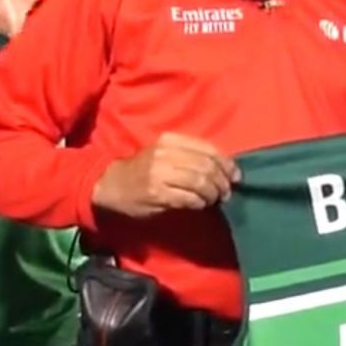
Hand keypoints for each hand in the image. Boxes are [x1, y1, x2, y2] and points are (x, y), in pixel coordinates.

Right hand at [91, 132, 239, 218]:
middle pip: (207, 166)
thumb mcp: (163, 153)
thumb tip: (224, 169)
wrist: (110, 185)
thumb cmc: (141, 169)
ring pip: (200, 182)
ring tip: (215, 199)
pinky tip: (200, 204)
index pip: (207, 149)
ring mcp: (161, 174)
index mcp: (170, 140)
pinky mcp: (158, 194)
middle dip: (222, 181)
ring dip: (213, 194)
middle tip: (226, 192)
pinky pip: (189, 198)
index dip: (226, 163)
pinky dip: (200, 203)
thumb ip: (189, 156)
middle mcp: (166, 154)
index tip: (235, 175)